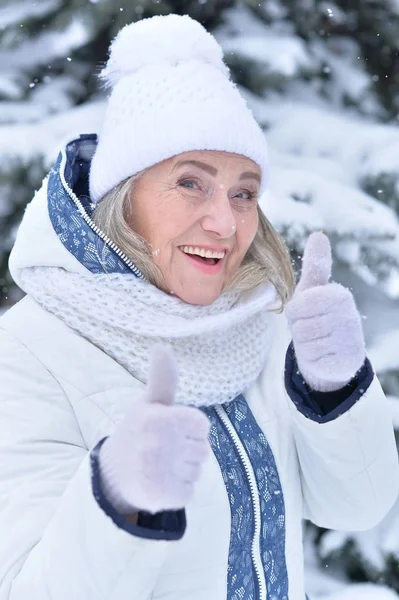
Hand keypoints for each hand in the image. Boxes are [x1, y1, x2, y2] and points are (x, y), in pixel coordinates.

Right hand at [99, 345, 209, 513]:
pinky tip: (160, 483)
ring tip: (160, 466)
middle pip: (202, 450)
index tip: (171, 430)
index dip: (190, 429)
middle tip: (162, 450)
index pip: (202, 426)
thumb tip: (162, 346)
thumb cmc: (138, 432)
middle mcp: (156, 444)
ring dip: (184, 472)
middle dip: (188, 451)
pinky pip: (188, 492)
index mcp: (158, 418)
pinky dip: (178, 491)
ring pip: (197, 472)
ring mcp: (157, 472)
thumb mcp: (150, 403)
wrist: (111, 473)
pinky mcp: (159, 497)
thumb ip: (163, 378)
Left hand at [285, 232, 365, 391]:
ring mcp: (349, 341)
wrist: (333, 353)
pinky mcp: (346, 362)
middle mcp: (349, 317)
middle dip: (299, 328)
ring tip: (317, 340)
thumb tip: (319, 234)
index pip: (301, 303)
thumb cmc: (318, 316)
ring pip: (306, 343)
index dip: (297, 311)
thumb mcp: (313, 290)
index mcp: (339, 296)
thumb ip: (316, 265)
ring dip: (305, 344)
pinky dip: (312, 359)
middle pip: (301, 324)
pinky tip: (323, 355)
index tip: (307, 312)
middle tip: (311, 328)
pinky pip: (314, 359)